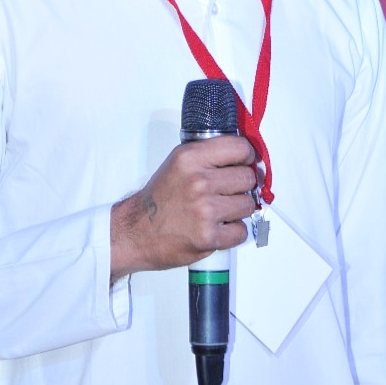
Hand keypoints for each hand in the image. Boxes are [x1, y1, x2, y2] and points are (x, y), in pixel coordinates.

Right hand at [110, 136, 256, 281]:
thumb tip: (241, 154)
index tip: (245, 161)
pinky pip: (242, 231)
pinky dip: (233, 231)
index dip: (247, 155)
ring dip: (239, 209)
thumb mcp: (178, 163)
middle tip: (230, 190)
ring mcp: (205, 210)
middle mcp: (198, 181)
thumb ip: (207, 155)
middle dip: (243, 185)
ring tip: (221, 210)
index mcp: (190, 158)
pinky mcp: (209, 236)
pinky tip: (218, 226)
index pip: (239, 147)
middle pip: (247, 177)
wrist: (137, 231)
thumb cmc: (158, 199)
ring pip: (248, 204)